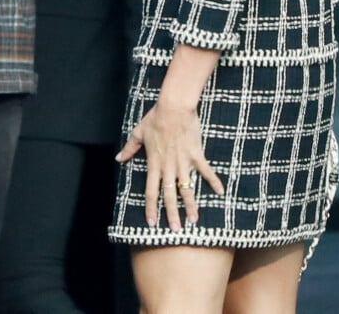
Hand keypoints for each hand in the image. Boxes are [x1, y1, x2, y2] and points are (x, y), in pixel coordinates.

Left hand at [116, 101, 223, 230]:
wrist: (174, 106)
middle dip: (172, 214)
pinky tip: (220, 192)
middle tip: (176, 230)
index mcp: (154, 163)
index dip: (151, 208)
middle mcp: (169, 166)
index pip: (151, 191)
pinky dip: (213, 181)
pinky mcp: (196, 154)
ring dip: (190, 204)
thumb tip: (118, 158)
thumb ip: (129, 148)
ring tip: (194, 220)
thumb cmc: (155, 118)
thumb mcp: (139, 133)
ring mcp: (183, 162)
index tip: (152, 223)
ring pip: (187, 188)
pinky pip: (205, 171)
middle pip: (169, 195)